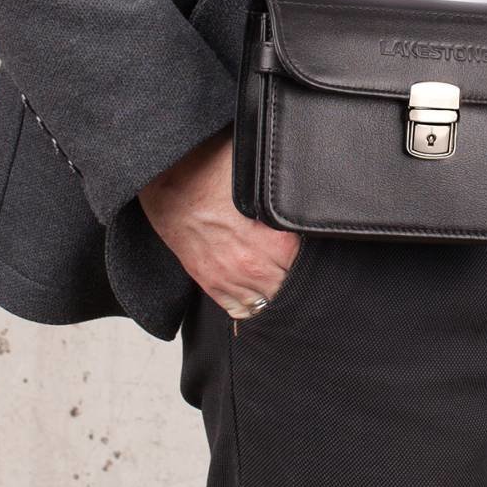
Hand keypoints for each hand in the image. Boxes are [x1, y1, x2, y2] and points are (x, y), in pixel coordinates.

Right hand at [137, 124, 300, 320]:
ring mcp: (233, 280)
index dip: (313, 255)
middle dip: (296, 275)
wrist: (174, 186)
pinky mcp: (212, 284)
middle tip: (294, 261)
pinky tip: (257, 290)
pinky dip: (251, 304)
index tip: (310, 247)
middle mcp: (256, 267)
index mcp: (276, 242)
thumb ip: (289, 194)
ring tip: (278, 276)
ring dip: (275, 290)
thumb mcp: (263, 183)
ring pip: (268, 302)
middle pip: (291, 287)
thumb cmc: (216, 176)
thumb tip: (309, 188)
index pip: (309, 264)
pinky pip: (239, 310)